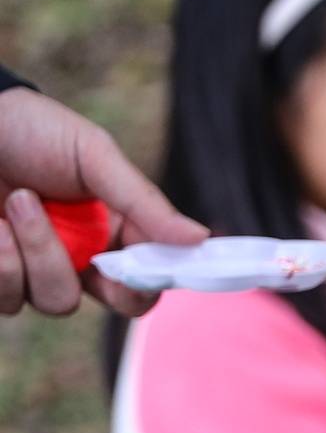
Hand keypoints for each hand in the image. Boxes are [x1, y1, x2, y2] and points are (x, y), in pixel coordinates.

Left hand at [0, 87, 206, 318]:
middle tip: (49, 215)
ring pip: (51, 301)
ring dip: (28, 249)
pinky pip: (6, 299)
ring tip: (14, 200)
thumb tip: (199, 237)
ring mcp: (33, 271)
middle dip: (65, 261)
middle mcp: (78, 260)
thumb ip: (143, 201)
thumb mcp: (94, 155)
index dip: (147, 284)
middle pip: (100, 301)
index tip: (136, 270)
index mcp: (113, 235)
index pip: (147, 281)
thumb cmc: (32, 130)